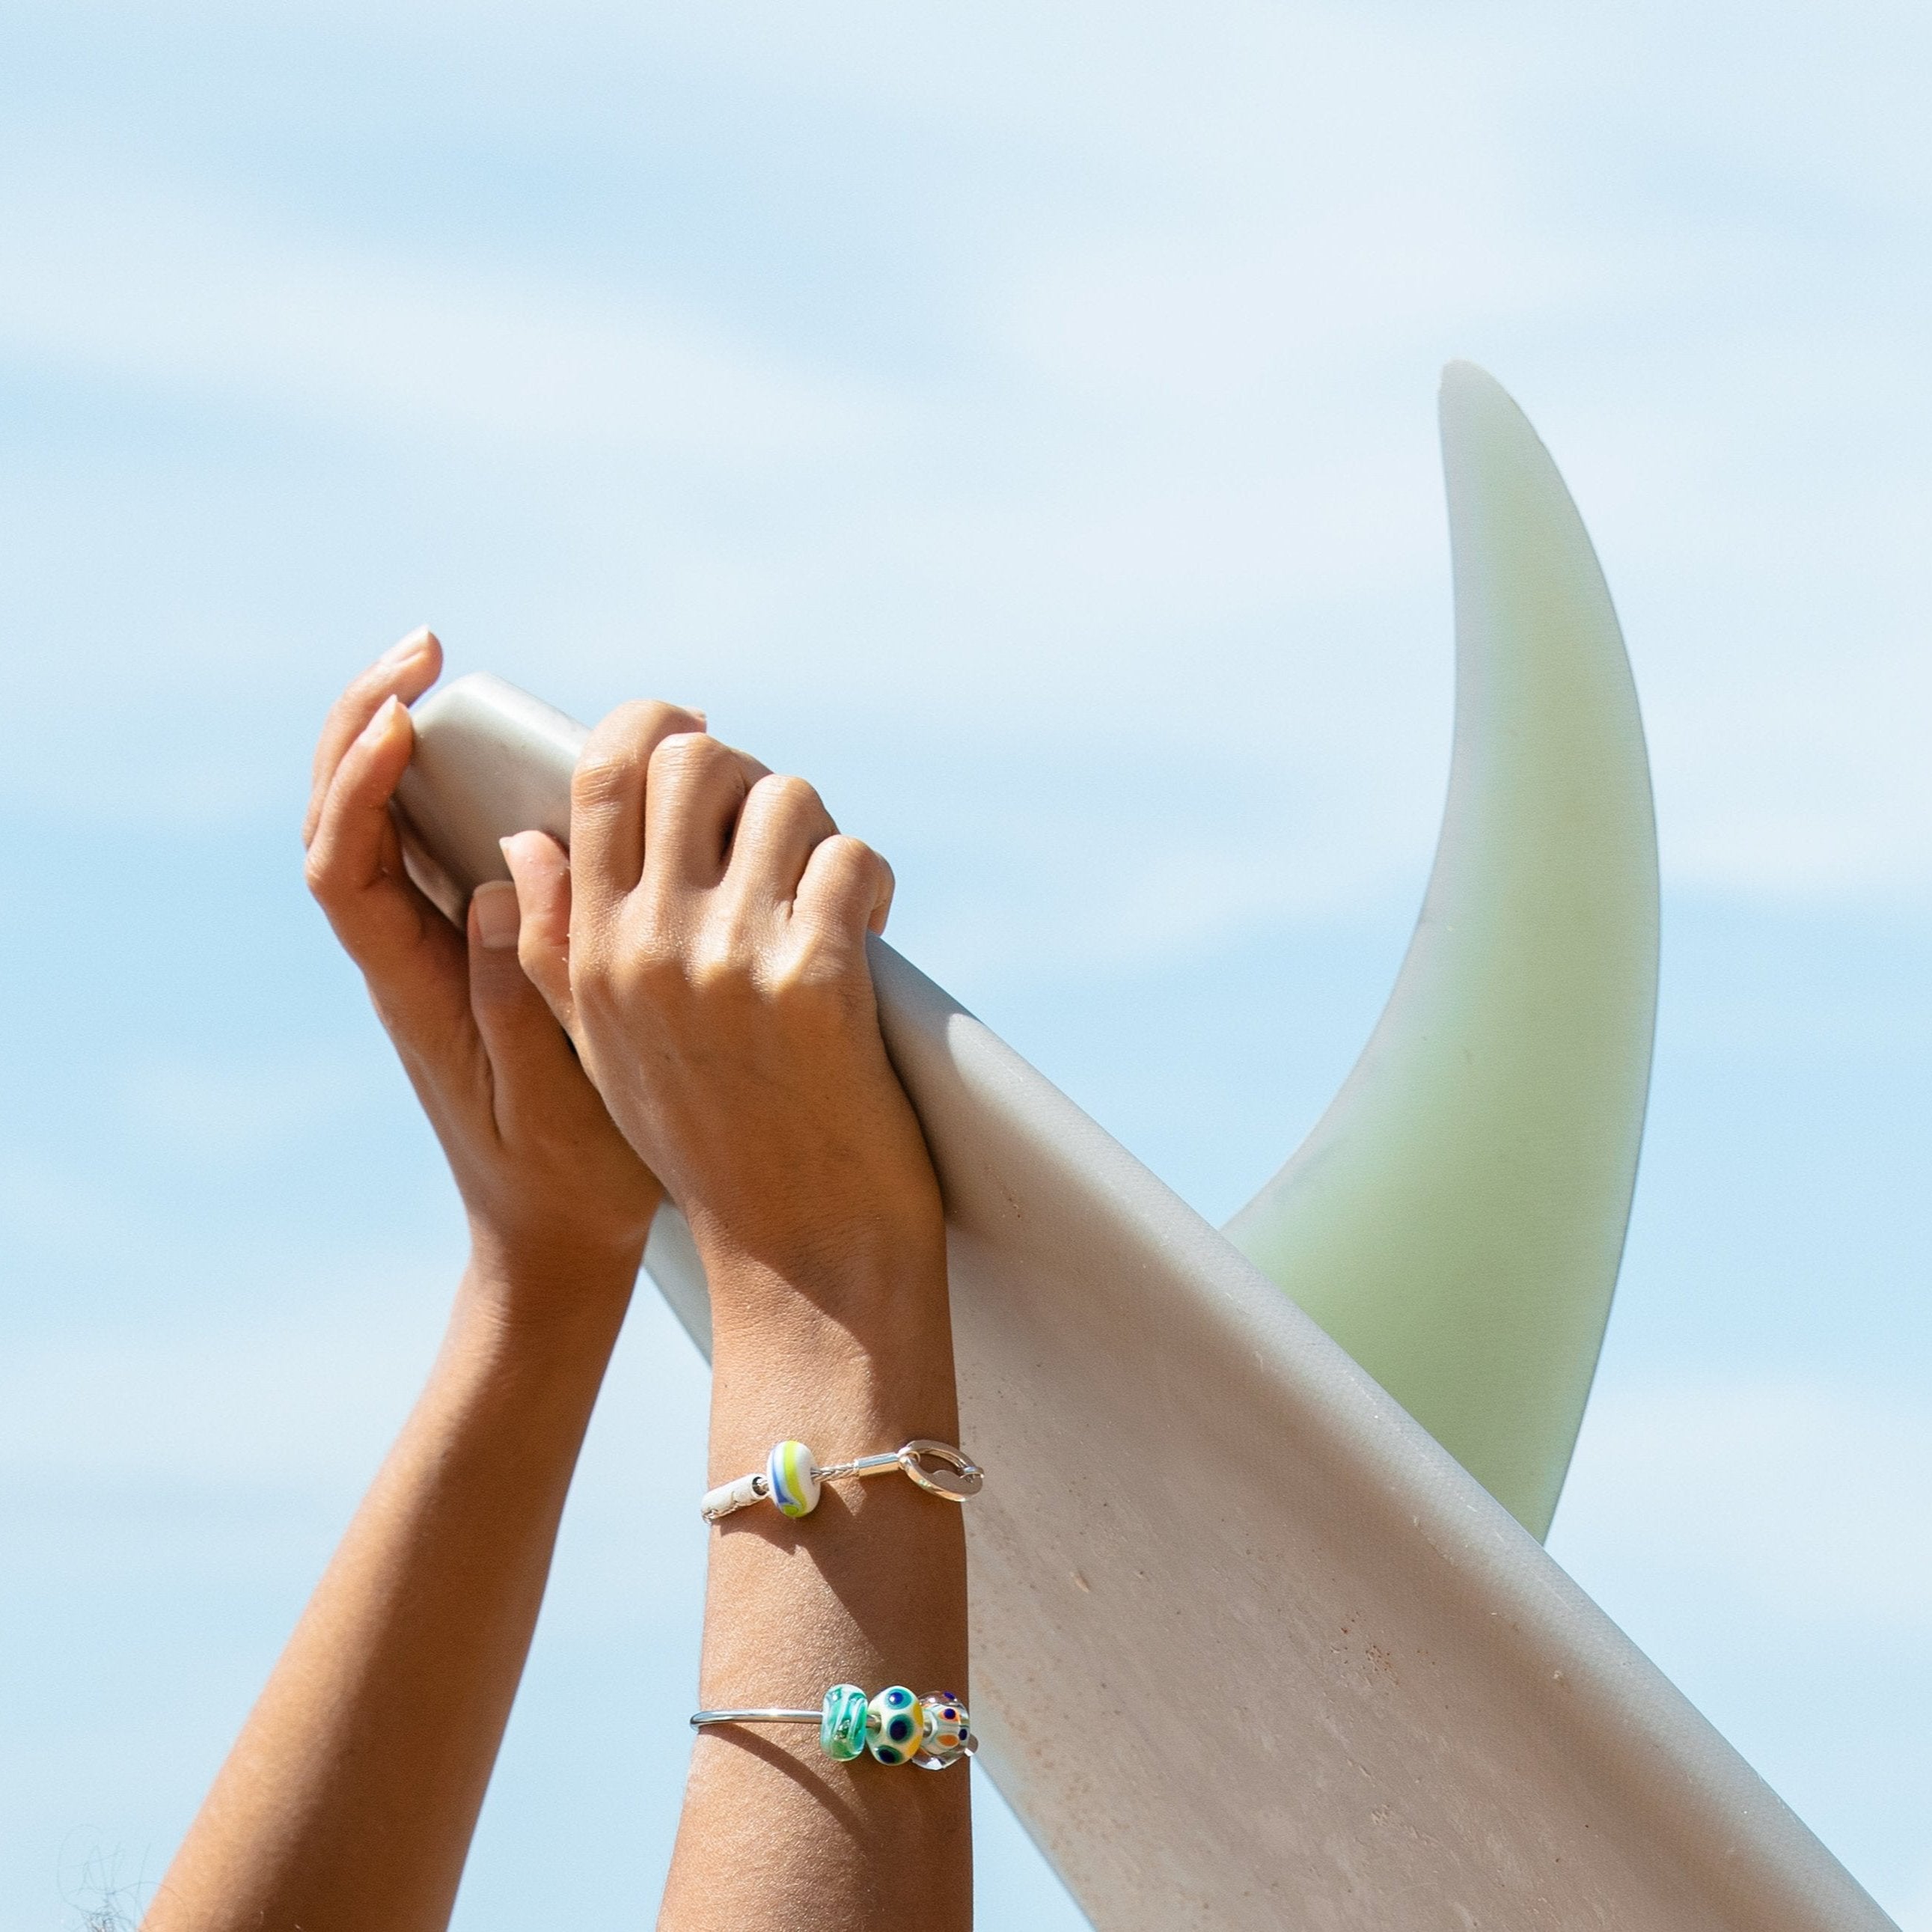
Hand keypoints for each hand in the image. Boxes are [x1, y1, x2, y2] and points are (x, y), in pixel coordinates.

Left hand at [303, 632, 663, 1312]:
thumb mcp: (549, 1099)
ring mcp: (437, 949)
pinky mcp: (476, 949)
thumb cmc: (562, 1180)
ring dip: (400, 738)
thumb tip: (497, 875)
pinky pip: (444, 848)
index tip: (404, 719)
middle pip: (341, 820)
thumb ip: (517, 992)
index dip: (355, 783)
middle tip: (424, 648)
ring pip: (385, 824)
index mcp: (408, 991)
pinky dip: (459, 784)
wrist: (557, 1237)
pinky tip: (508, 750)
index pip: (342, 867)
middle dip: (363, 722)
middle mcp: (407, 957)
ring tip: (445, 669)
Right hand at [502, 705, 943, 1328]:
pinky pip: (851, 860)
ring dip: (823, 835)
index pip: (603, 773)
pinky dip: (873, 883)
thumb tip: (524, 839)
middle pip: (696, 760)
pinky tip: (871, 933)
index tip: (704, 739)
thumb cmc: (715, 1150)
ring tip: (830, 897)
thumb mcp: (607, 1052)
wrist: (804, 1261)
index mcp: (590, 954)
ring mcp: (729, 964)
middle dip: (752, 776)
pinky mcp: (816, 984)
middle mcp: (647, 948)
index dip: (656, 726)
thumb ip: (557, 947)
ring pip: (788, 799)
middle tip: (783, 834)